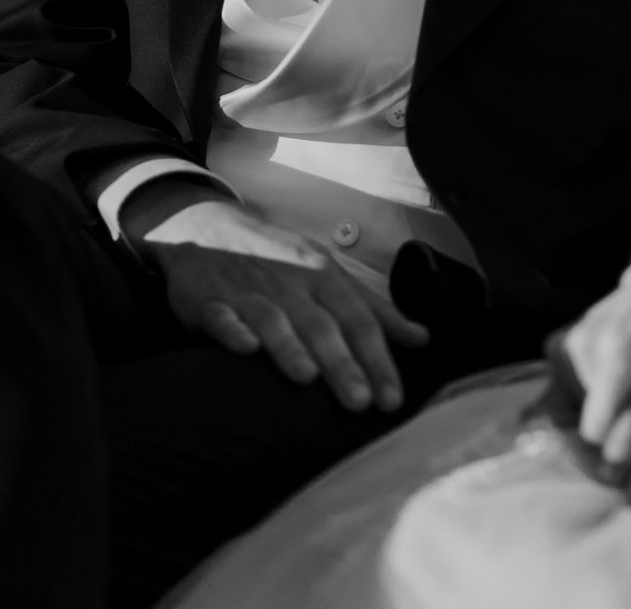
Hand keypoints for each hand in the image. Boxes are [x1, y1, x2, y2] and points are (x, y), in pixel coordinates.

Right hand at [134, 194, 428, 412]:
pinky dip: (233, 330)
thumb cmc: (280, 260)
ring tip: (308, 377)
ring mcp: (250, 290)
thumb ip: (374, 309)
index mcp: (325, 277)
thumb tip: (422, 338)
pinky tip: (245, 347)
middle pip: (322, 325)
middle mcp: (292, 283)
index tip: (393, 398)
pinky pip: (222, 315)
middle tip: (362, 403)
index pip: (360, 320)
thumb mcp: (330, 275)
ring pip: (274, 319)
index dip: (378, 358)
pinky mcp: (210, 299)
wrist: (209, 226)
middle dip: (343, 363)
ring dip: (290, 347)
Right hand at [562, 264, 630, 472]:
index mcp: (619, 348)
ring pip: (576, 416)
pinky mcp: (557, 348)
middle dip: (619, 431)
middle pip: (590, 426)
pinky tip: (619, 384)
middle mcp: (583, 345)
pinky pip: (566, 399)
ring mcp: (565, 345)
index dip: (619, 447)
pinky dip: (591, 403)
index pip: (596, 426)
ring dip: (606, 417)